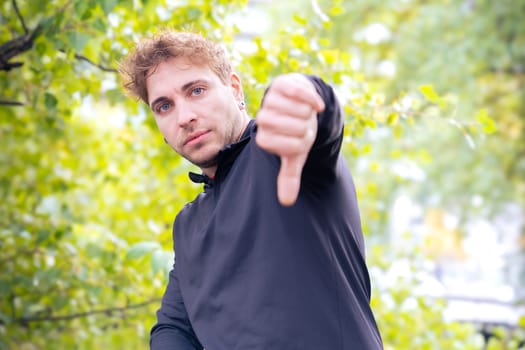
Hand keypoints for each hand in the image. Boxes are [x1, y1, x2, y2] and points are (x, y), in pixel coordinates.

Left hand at [255, 74, 324, 205]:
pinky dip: (311, 99)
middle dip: (302, 127)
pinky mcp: (283, 84)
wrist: (300, 105)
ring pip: (293, 110)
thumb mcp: (295, 155)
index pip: (270, 143)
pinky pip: (297, 92)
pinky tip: (317, 106)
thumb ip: (289, 176)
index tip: (300, 141)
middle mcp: (264, 118)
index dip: (292, 143)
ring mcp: (272, 99)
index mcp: (265, 136)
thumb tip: (286, 202)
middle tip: (305, 126)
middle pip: (285, 126)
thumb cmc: (298, 133)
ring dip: (307, 114)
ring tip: (307, 115)